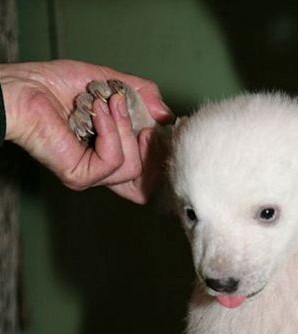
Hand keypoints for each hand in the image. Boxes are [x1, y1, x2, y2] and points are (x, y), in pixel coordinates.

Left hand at [1, 60, 172, 203]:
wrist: (23, 86)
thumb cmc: (53, 84)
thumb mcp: (111, 83)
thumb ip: (143, 95)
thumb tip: (168, 116)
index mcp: (108, 152)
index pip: (146, 176)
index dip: (159, 153)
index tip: (157, 124)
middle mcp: (100, 168)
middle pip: (146, 179)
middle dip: (149, 143)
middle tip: (134, 111)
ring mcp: (91, 174)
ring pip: (132, 166)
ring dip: (124, 128)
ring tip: (105, 103)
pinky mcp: (80, 175)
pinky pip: (113, 160)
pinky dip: (110, 131)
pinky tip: (95, 111)